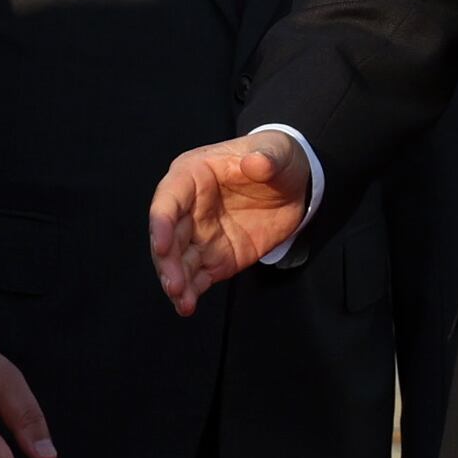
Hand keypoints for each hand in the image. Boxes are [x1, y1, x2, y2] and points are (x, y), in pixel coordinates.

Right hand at [148, 130, 312, 315]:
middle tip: (174, 284)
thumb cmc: (274, 159)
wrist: (295, 185)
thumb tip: (257, 162)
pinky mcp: (216, 258)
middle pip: (168, 236)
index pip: (168, 200)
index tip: (162, 245)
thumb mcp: (275, 151)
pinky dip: (191, 292)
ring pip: (179, 261)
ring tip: (181, 301)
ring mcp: (200, 236)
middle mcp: (188, 208)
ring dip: (176, 281)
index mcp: (191, 175)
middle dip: (167, 261)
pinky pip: (198, 277)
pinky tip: (187, 306)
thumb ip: (266, 157)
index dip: (162, 223)